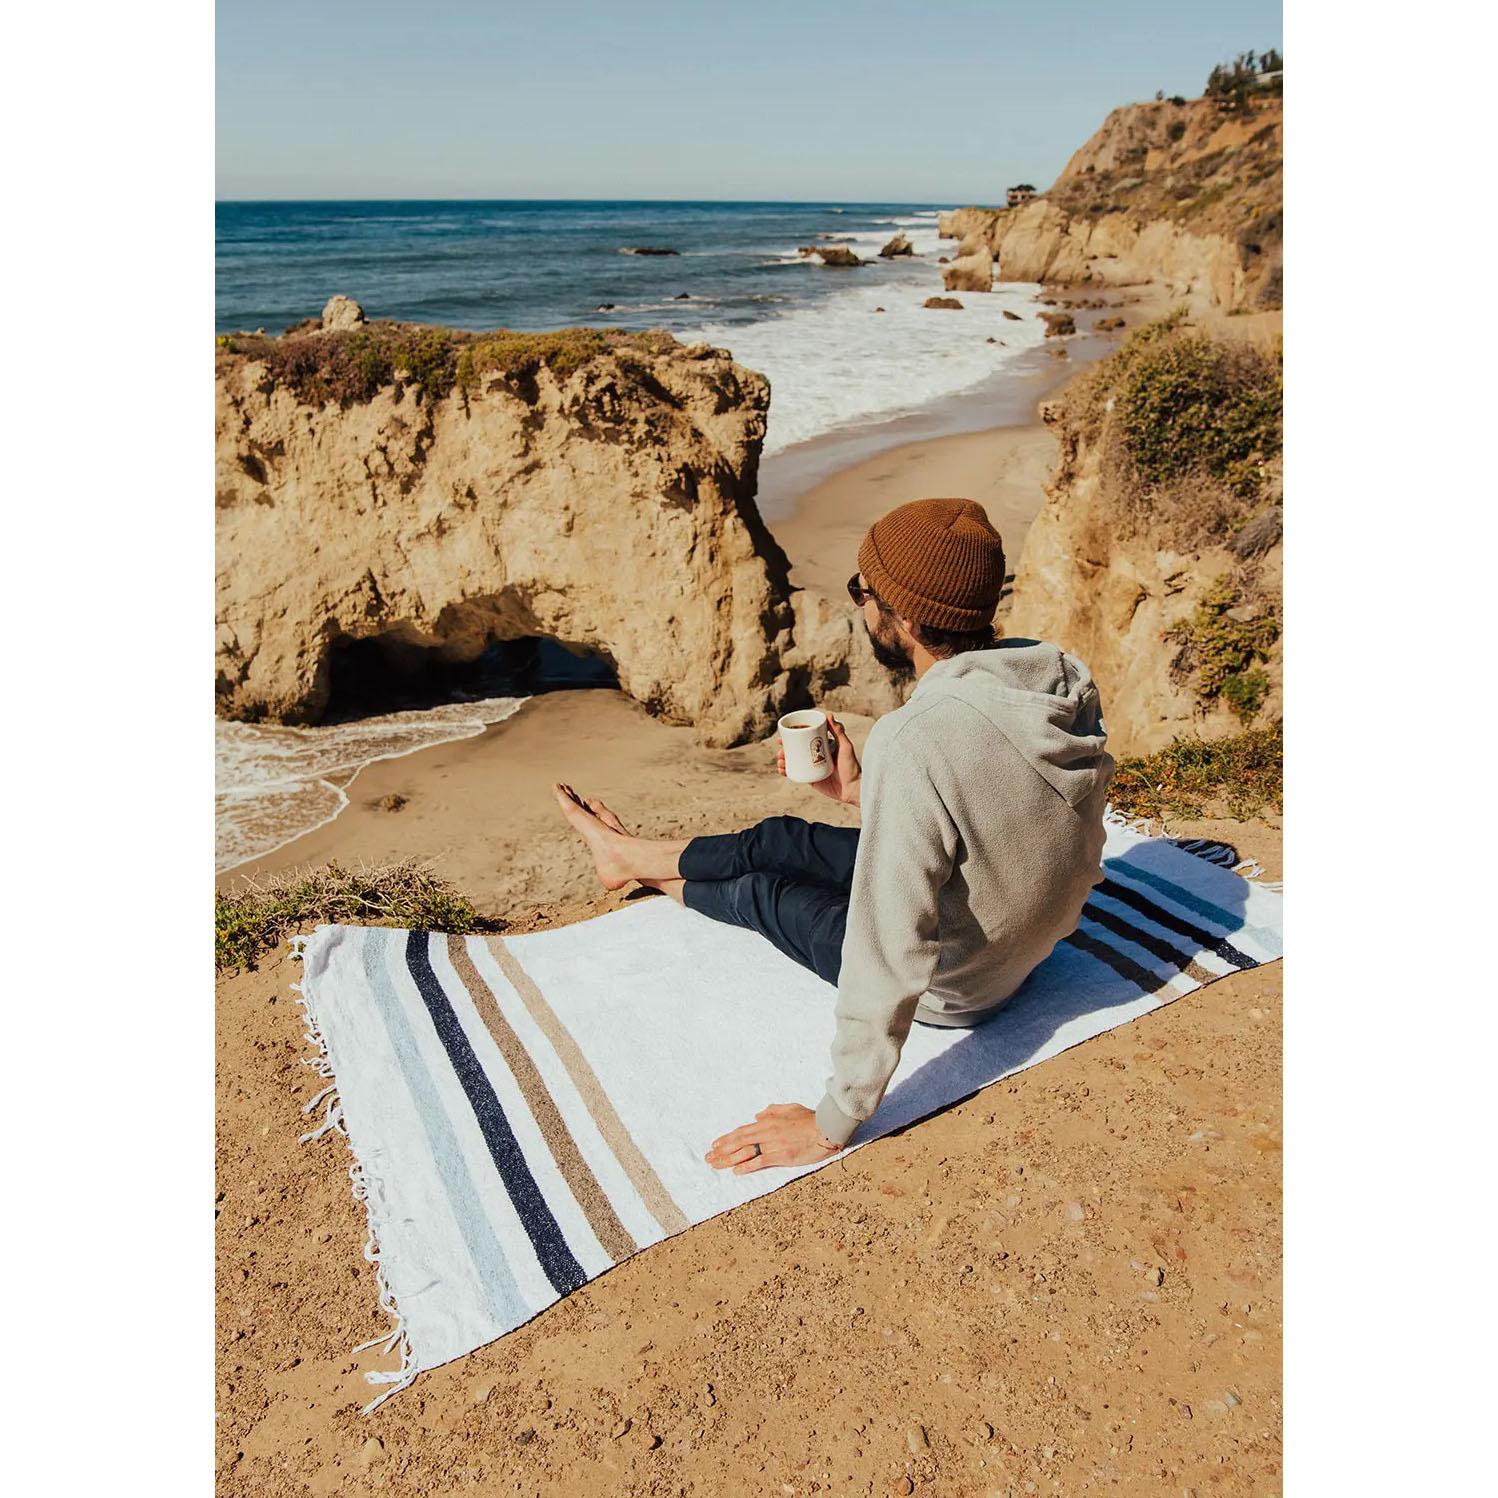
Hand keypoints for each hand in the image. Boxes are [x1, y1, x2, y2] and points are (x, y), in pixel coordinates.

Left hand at [705, 1103, 842, 1173]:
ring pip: (746, 1152)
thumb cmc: (810, 1118)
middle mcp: (767, 1132)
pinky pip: (760, 1161)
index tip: (715, 1145)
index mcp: (768, 1122)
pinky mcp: (781, 1156)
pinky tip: (736, 1171)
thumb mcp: (790, 1108)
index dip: (727, 1138)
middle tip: (708, 1157)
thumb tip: (757, 1115)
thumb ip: (772, 1110)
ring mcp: (773, 1144)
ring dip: (729, 1159)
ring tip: (716, 1165)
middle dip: (722, 1150)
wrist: (826, 1128)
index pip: (743, 1131)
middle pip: (739, 1142)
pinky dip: (747, 1166)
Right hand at [775, 714, 861, 806]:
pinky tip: (782, 770)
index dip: (793, 736)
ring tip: (780, 761)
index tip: (784, 734)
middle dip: (785, 750)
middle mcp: (816, 757)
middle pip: (796, 750)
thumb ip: (838, 731)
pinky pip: (796, 774)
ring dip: (783, 760)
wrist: (853, 789)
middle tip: (780, 751)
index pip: (805, 739)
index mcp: (823, 747)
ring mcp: (813, 768)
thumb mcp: (845, 747)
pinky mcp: (811, 780)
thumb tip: (828, 714)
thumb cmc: (852, 767)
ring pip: (794, 762)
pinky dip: (787, 772)